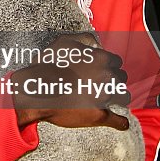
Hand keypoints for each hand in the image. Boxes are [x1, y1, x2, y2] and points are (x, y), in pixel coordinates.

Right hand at [13, 33, 129, 130]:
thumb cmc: (47, 66)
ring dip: (117, 97)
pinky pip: (118, 120)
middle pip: (121, 78)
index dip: (108, 66)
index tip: (100, 70)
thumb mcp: (64, 42)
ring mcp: (105, 97)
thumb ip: (84, 38)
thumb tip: (97, 42)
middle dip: (112, 80)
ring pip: (124, 96)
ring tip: (108, 99)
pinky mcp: (99, 115)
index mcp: (102, 59)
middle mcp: (107, 77)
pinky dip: (120, 122)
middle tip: (99, 83)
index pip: (116, 62)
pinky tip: (121, 122)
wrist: (35, 90)